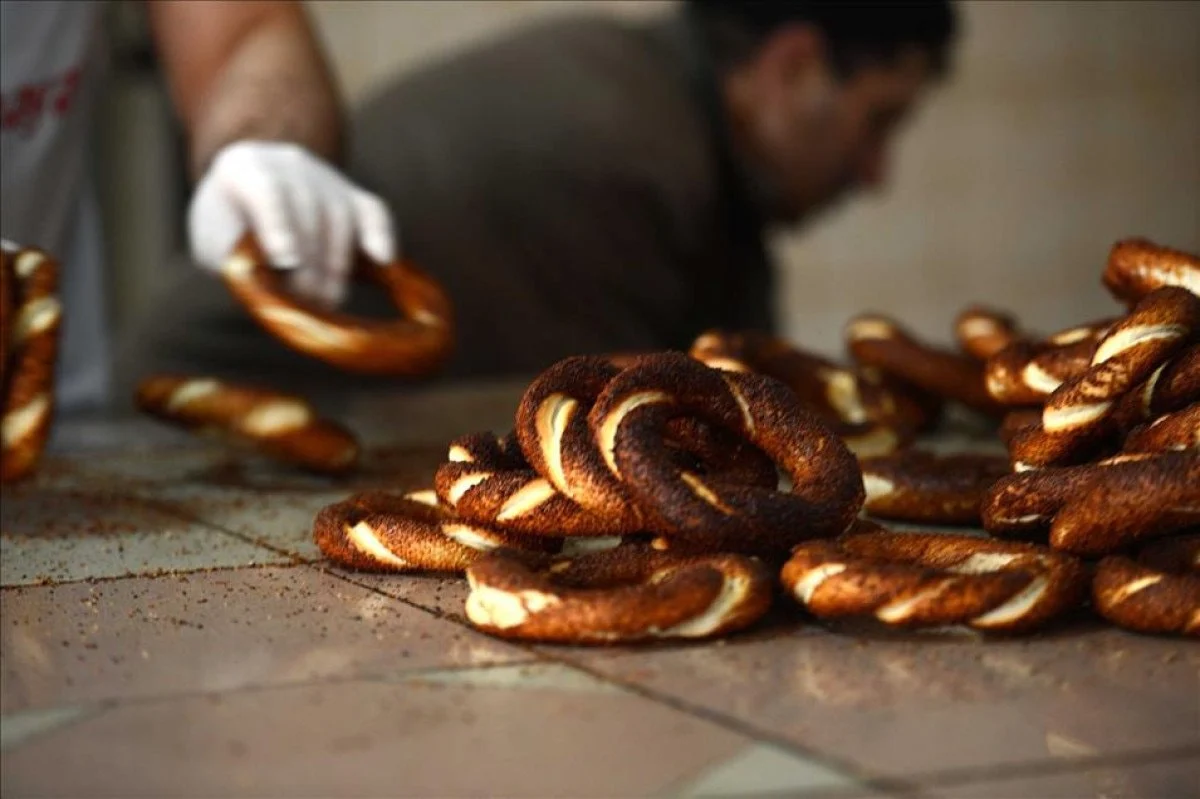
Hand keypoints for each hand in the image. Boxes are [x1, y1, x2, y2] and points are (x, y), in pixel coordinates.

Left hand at [187, 140, 394, 306]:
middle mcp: (288, 163)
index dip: (279, 226)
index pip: (267, 190)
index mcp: (243, 166)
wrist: (247, 206)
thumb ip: (236, 255)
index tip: (287, 262)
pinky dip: (381, 235)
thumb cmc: (229, 231)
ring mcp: (324, 175)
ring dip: (335, 264)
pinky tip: (383, 260)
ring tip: (325, 300)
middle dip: (310, 260)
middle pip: (309, 207)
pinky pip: (373, 211)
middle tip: (305, 299)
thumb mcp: (216, 242)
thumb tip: (270, 281)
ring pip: (341, 215)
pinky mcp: (352, 194)